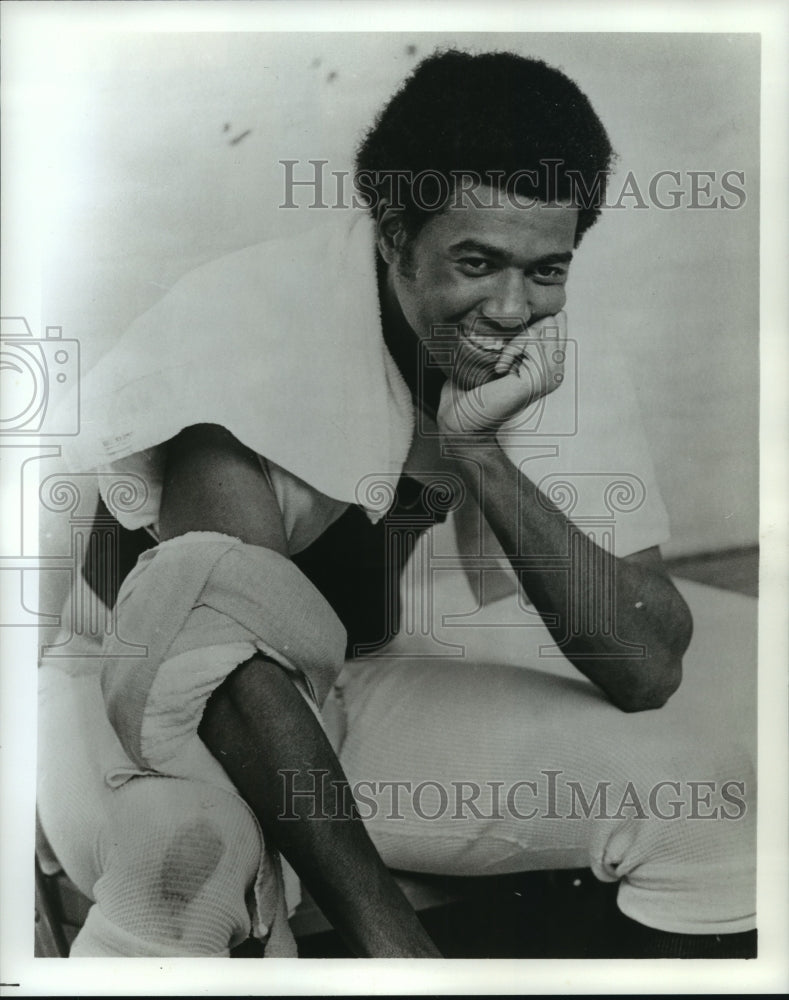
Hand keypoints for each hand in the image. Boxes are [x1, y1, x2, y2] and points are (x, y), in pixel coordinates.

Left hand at [437, 311, 566, 436]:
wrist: (463, 420)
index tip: (506, 348)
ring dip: (514, 341)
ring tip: (502, 364)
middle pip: (552, 319)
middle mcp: (557, 371)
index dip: (528, 324)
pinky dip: (510, 350)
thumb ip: (516, 333)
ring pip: (543, 327)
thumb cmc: (472, 388)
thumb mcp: (498, 353)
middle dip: (523, 330)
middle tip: (503, 357)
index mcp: (550, 364)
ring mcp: (552, 376)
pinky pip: (531, 342)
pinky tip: (500, 371)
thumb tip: (523, 306)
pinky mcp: (541, 379)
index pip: (556, 320)